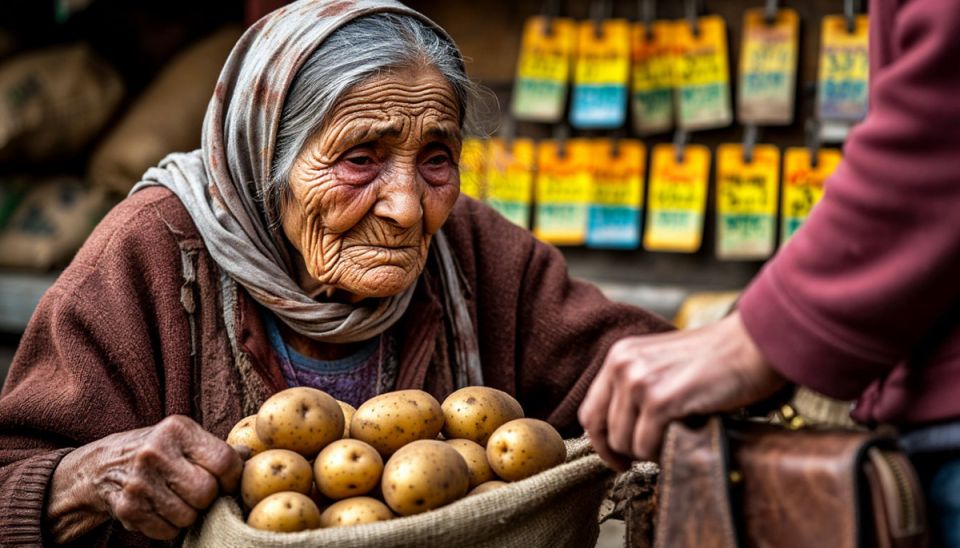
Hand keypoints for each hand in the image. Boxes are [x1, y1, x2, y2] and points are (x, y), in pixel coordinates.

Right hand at [46, 415, 242, 541]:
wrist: (104, 466)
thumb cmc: (159, 451)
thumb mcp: (186, 439)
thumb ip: (219, 448)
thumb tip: (252, 456)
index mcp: (177, 429)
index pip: (223, 460)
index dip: (232, 478)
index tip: (228, 483)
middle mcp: (155, 452)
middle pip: (206, 492)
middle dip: (209, 498)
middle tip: (200, 493)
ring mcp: (138, 481)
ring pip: (188, 515)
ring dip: (189, 514)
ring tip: (178, 499)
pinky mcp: (126, 508)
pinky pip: (167, 531)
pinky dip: (170, 527)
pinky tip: (160, 509)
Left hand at [578, 311, 785, 470]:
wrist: (753, 345)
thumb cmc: (715, 359)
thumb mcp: (660, 363)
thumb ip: (636, 386)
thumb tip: (618, 431)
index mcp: (619, 355)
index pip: (590, 410)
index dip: (600, 441)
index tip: (616, 457)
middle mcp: (622, 365)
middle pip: (604, 431)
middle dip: (625, 451)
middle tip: (648, 455)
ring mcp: (639, 382)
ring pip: (624, 442)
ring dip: (647, 451)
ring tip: (672, 439)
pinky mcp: (661, 400)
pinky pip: (646, 445)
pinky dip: (661, 452)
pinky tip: (680, 438)